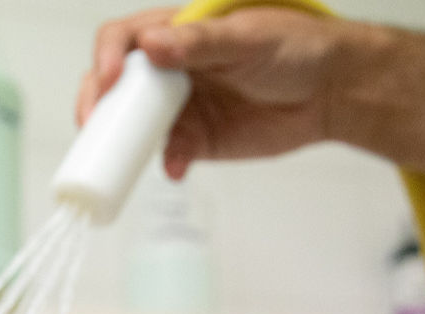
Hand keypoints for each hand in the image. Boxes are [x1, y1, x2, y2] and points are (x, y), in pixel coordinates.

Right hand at [78, 7, 357, 178]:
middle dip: (97, 104)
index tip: (110, 80)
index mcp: (175, 34)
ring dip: (122, 140)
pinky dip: (166, 163)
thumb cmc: (296, 48)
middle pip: (114, 86)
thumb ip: (200, 43)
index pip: (123, 39)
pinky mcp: (195, 141)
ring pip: (132, 125)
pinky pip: (167, 155)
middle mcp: (168, 71)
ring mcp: (179, 108)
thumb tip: (151, 45)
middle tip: (92, 124)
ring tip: (121, 155)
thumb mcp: (248, 38)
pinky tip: (174, 168)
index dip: (108, 57)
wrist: (332, 92)